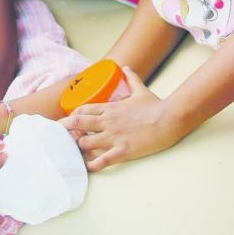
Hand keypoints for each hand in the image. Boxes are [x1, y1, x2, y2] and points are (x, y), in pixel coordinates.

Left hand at [58, 67, 182, 171]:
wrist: (169, 119)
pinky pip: (102, 161)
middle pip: (77, 124)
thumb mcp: (141, 90)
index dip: (72, 118)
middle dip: (66, 132)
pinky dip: (93, 165)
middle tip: (63, 139)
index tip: (71, 124)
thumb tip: (127, 67)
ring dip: (80, 149)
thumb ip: (132, 79)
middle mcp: (108, 122)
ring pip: (85, 144)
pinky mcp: (123, 150)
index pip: (81, 110)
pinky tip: (89, 167)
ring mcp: (114, 136)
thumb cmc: (155, 106)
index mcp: (110, 108)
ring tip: (79, 154)